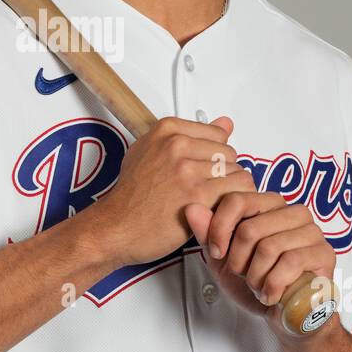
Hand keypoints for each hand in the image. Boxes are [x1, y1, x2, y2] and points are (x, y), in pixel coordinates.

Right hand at [82, 115, 256, 267]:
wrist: (116, 227)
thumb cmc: (130, 196)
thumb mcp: (150, 152)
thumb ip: (190, 135)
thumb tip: (225, 123)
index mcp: (167, 130)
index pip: (219, 133)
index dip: (214, 156)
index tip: (203, 170)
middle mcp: (177, 145)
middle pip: (229, 154)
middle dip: (223, 175)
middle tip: (205, 191)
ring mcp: (187, 169)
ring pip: (236, 172)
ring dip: (228, 191)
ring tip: (209, 203)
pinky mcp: (197, 194)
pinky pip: (236, 191)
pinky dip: (230, 205)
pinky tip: (214, 212)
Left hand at [184, 191, 336, 323]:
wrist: (285, 317)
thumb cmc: (256, 283)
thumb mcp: (223, 259)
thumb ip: (207, 233)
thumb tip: (191, 208)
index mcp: (269, 205)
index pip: (236, 200)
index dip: (219, 229)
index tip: (216, 253)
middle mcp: (293, 211)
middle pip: (250, 228)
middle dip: (239, 261)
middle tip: (244, 276)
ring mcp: (313, 231)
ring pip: (269, 247)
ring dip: (256, 277)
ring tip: (258, 286)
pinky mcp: (325, 253)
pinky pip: (291, 263)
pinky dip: (273, 285)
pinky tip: (271, 295)